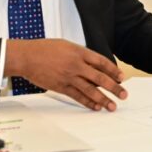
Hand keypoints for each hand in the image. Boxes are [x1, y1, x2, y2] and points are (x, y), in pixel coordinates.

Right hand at [4, 39, 126, 110]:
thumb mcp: (67, 45)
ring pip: (90, 90)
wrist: (27, 57)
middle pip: (100, 78)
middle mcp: (77, 65)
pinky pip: (77, 96)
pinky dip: (87, 102)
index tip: (121, 77)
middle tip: (123, 94)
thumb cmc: (45, 49)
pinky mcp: (61, 87)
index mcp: (79, 52)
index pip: (102, 62)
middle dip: (114, 87)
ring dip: (103, 99)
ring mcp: (69, 77)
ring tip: (112, 106)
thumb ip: (81, 54)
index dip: (113, 71)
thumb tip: (93, 64)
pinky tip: (95, 106)